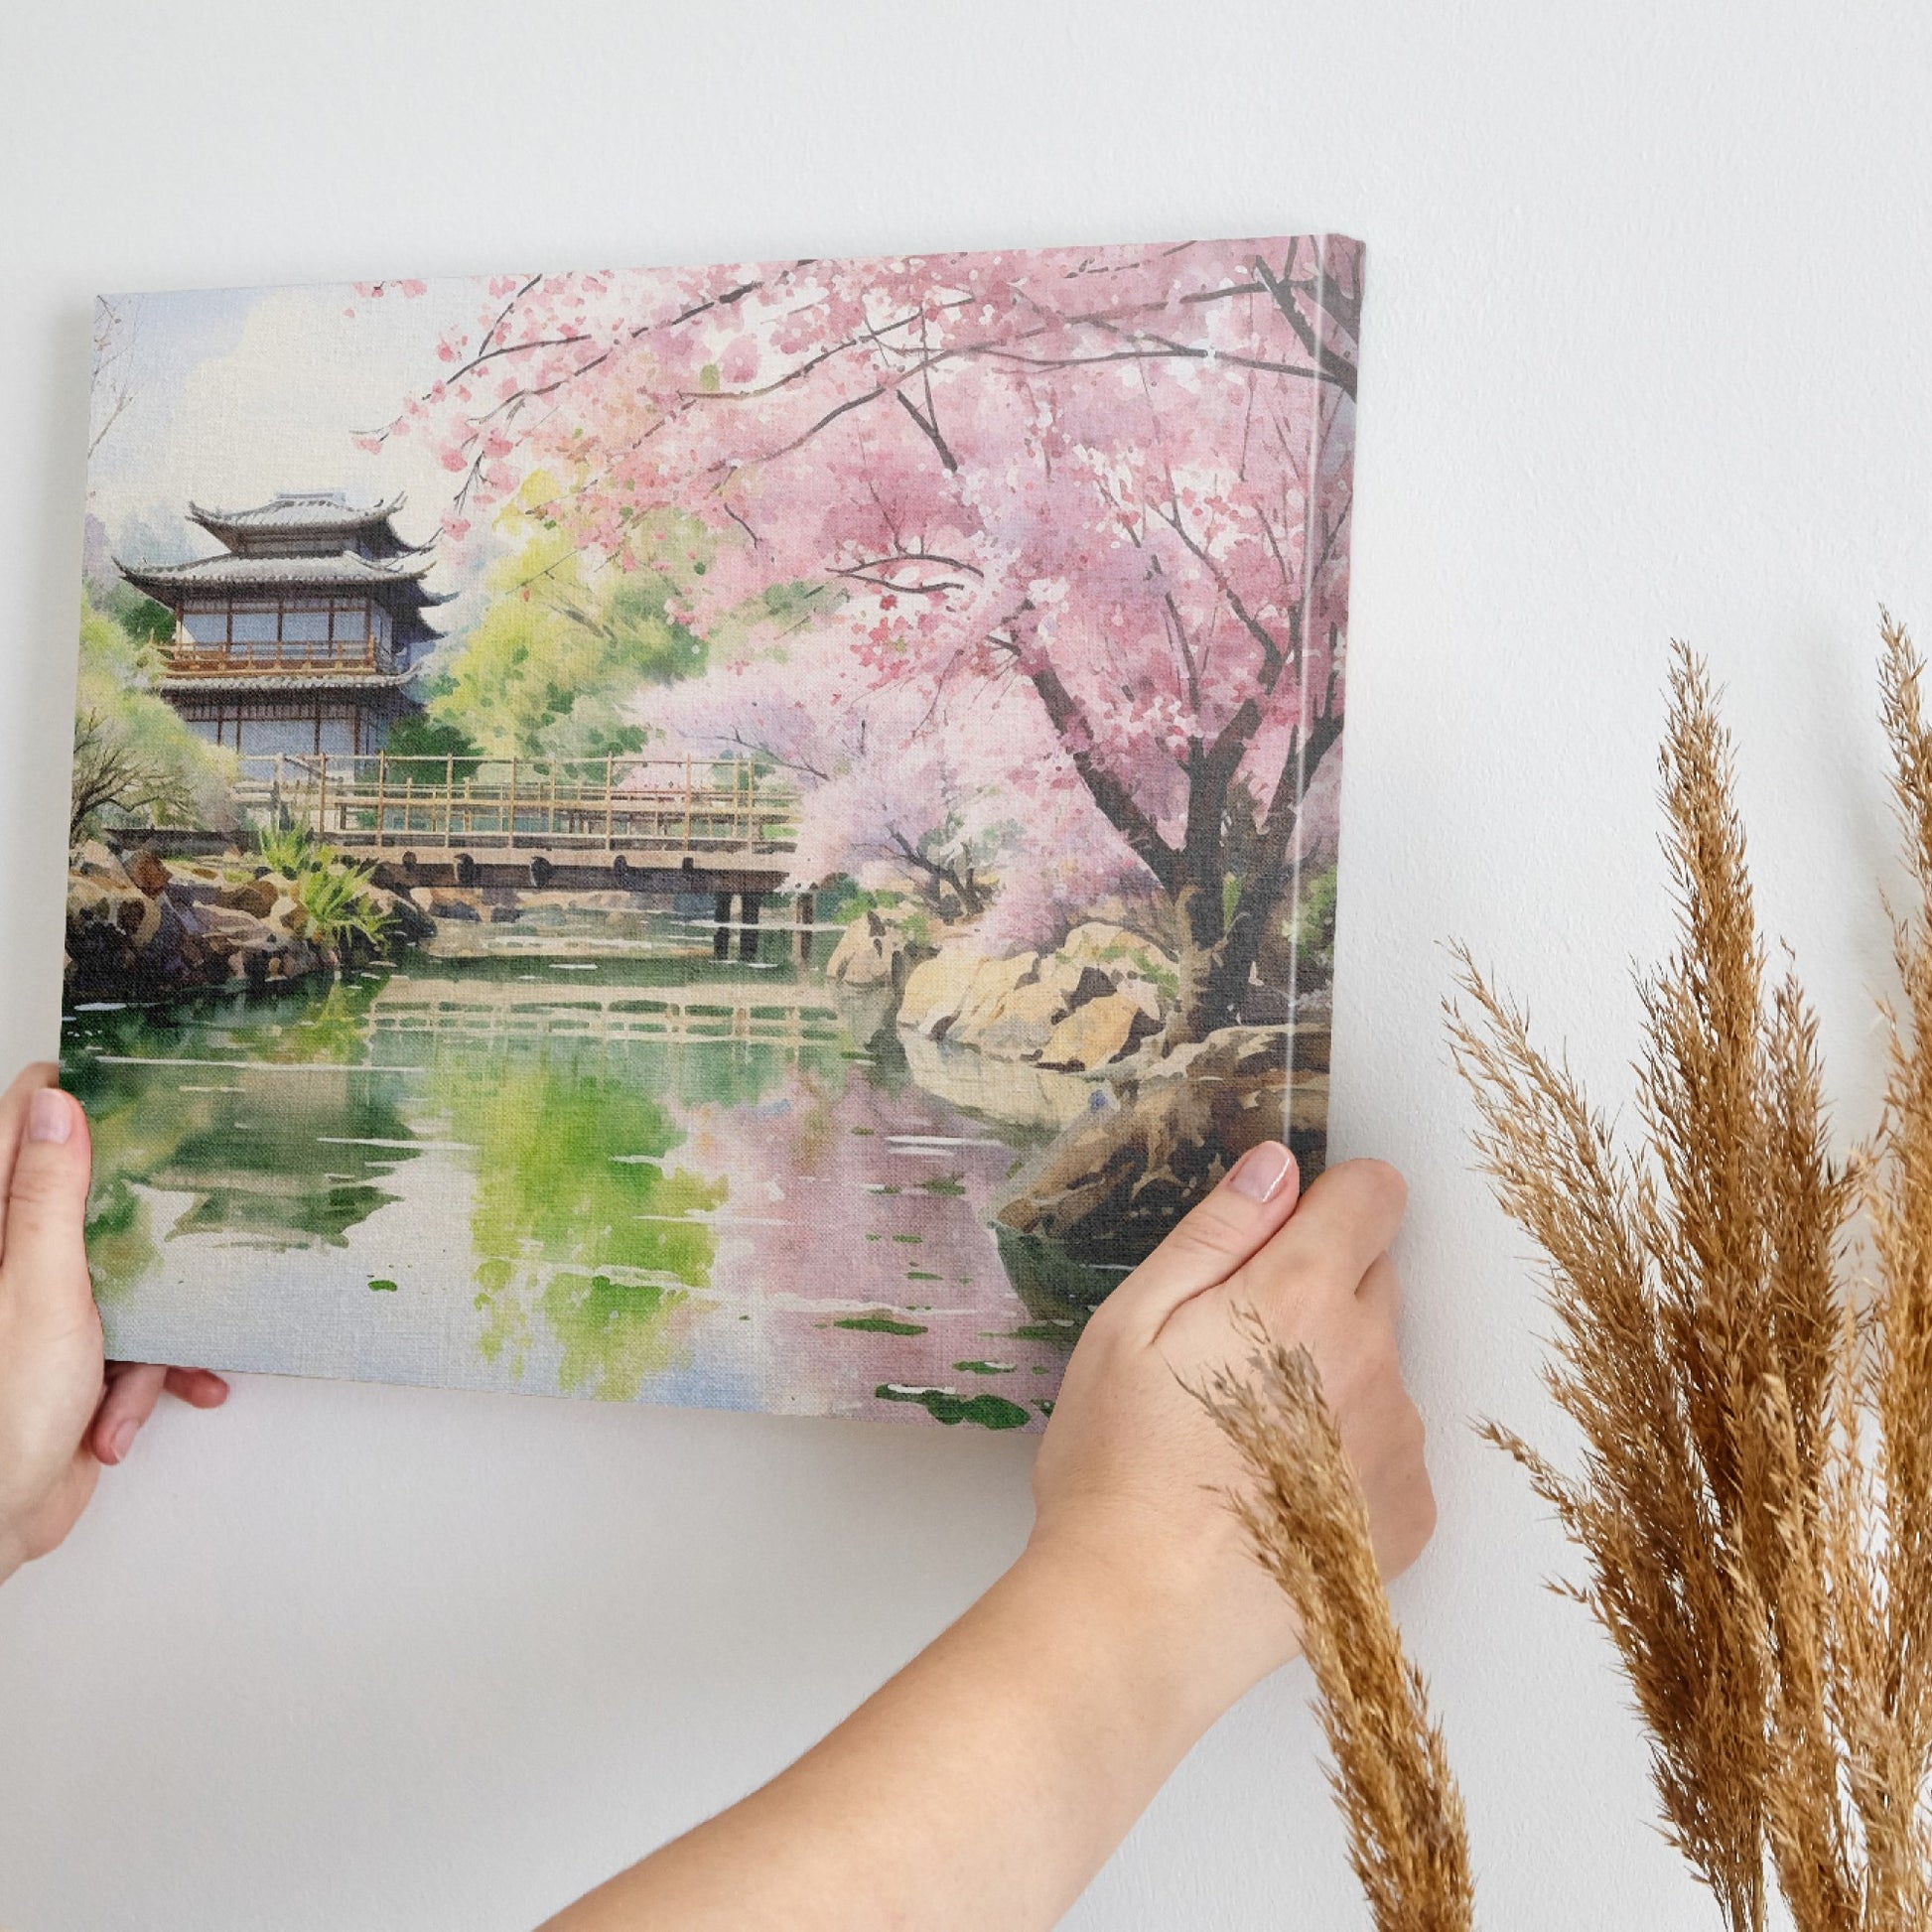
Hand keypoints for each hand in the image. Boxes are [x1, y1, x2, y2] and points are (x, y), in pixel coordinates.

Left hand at [0, 1063, 228, 1583]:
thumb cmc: (2, 1410)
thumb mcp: (40, 1287)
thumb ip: (48, 1194)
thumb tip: (56, 1104)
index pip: (25, 1128)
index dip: (77, 1101)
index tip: (140, 1090)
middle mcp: (14, 1260)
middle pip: (91, 1199)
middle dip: (147, 1222)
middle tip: (192, 1205)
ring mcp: (44, 1309)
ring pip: (127, 1274)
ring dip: (153, 1324)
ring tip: (154, 1364)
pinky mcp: (73, 1356)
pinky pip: (133, 1340)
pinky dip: (145, 1376)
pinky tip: (131, 1411)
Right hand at [1028, 1144, 1433, 1721]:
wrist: (1143, 1616)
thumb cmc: (1120, 1470)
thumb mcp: (1132, 1323)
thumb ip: (1216, 1233)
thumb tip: (1275, 1168)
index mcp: (1302, 1296)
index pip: (1374, 1195)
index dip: (1327, 1202)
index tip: (1281, 1236)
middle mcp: (1372, 1359)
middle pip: (1375, 1279)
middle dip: (1317, 1292)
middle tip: (1231, 1352)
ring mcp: (1398, 1441)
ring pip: (1379, 1367)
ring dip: (1332, 1378)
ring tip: (1244, 1438)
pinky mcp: (1408, 1514)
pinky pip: (1388, 1449)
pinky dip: (1346, 1456)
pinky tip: (1277, 1491)